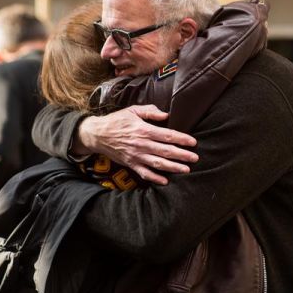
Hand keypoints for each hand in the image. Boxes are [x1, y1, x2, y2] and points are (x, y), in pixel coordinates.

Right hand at [71, 105, 198, 184]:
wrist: (98, 134)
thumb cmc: (117, 121)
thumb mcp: (132, 110)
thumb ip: (150, 111)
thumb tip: (166, 114)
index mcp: (143, 130)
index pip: (167, 135)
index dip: (181, 139)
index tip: (193, 142)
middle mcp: (141, 144)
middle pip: (166, 151)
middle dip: (182, 155)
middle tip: (195, 158)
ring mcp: (136, 156)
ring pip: (158, 163)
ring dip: (173, 167)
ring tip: (186, 169)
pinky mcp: (130, 164)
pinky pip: (144, 173)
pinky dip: (155, 178)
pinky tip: (165, 181)